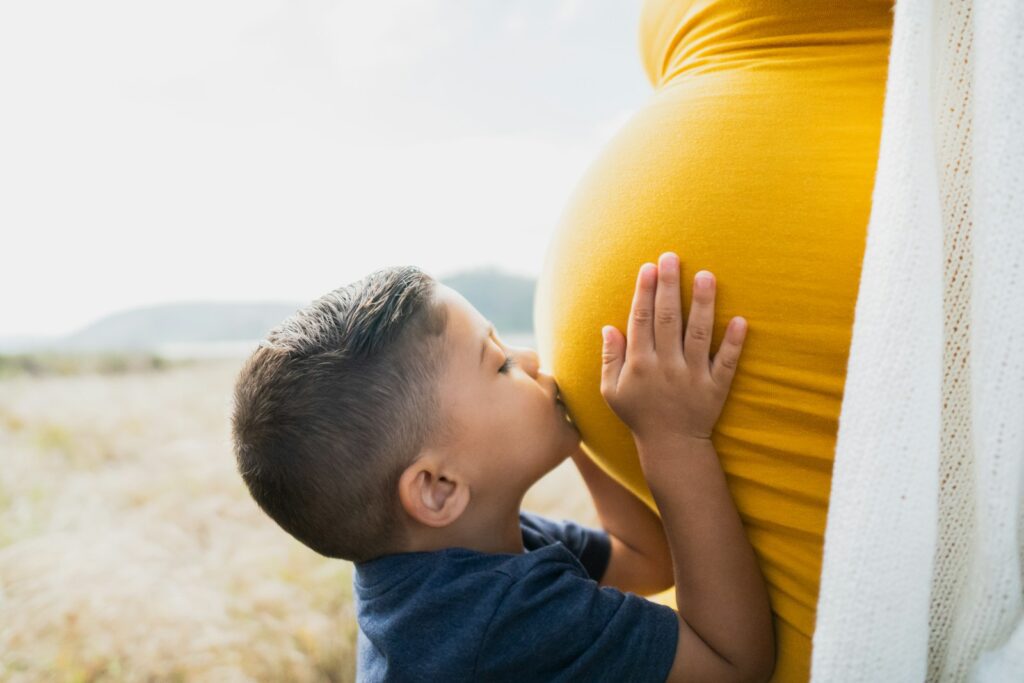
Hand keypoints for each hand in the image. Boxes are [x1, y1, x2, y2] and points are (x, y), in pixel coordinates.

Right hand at [599, 252, 746, 444]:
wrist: (672, 447)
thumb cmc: (639, 415)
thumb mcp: (612, 391)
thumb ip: (610, 358)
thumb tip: (608, 326)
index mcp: (640, 365)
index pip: (641, 321)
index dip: (644, 293)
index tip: (648, 268)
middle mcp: (666, 367)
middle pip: (668, 320)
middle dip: (669, 286)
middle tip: (672, 257)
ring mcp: (693, 377)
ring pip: (699, 334)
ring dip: (702, 304)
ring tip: (706, 275)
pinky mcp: (716, 387)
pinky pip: (727, 362)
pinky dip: (734, 343)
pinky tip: (741, 320)